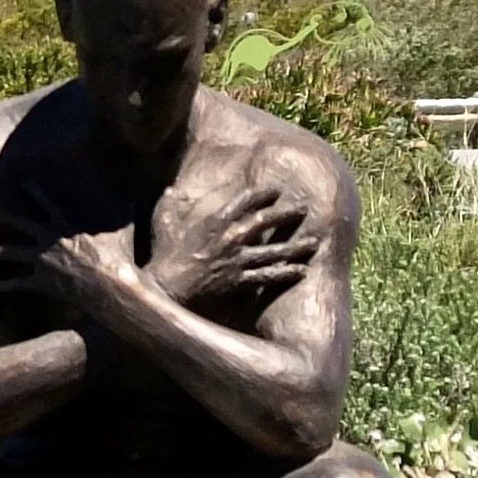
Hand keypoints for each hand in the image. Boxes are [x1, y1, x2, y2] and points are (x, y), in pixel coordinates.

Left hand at [0, 181, 136, 315]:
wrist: (113, 289)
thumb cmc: (120, 261)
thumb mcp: (123, 231)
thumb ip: (127, 211)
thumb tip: (144, 192)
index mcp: (68, 227)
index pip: (48, 205)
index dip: (35, 193)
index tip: (21, 184)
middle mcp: (51, 241)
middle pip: (19, 224)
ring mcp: (44, 262)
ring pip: (10, 253)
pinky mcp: (42, 283)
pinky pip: (18, 283)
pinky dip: (4, 284)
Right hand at [146, 183, 315, 306]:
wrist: (168, 289)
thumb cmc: (164, 257)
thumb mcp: (163, 224)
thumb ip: (169, 205)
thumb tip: (169, 188)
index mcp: (214, 222)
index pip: (244, 202)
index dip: (262, 194)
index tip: (276, 191)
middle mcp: (230, 238)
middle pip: (265, 221)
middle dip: (286, 214)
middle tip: (303, 209)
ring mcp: (237, 260)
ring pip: (273, 250)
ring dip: (296, 246)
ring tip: (314, 242)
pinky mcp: (240, 281)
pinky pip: (269, 276)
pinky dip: (287, 273)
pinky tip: (302, 271)